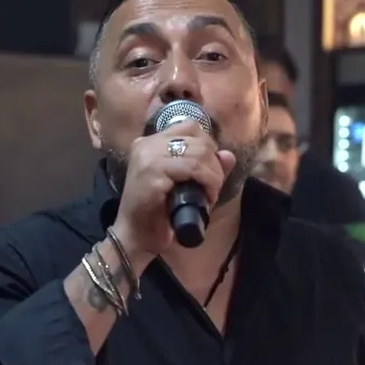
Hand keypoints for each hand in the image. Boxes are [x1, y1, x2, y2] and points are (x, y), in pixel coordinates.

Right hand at [110, 120, 235, 257]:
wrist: (135, 237)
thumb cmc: (157, 213)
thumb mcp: (185, 185)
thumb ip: (205, 168)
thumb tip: (228, 156)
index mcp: (150, 142)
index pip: (190, 127)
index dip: (208, 146)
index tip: (210, 169)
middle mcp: (147, 144)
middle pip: (197, 138)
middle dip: (214, 163)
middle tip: (213, 186)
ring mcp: (148, 158)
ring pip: (198, 153)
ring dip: (213, 174)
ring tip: (211, 193)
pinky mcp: (152, 174)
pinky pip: (192, 169)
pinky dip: (207, 182)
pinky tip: (207, 198)